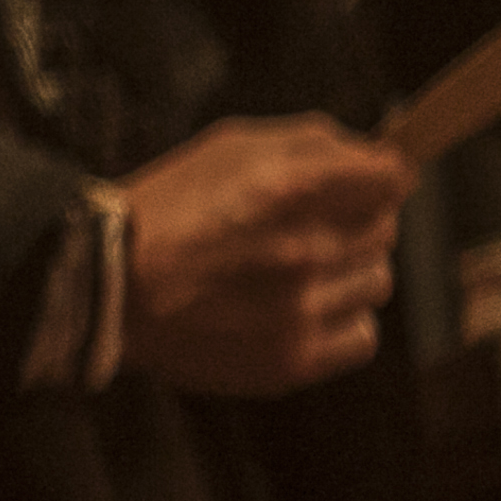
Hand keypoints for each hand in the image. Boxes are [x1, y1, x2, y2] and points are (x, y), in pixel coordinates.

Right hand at [115, 116, 413, 394]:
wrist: (109, 288)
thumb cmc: (165, 210)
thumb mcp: (229, 146)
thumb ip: (310, 142)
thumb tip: (374, 154)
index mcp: (288, 187)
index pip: (391, 175)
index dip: (382, 174)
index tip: (369, 181)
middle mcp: (304, 249)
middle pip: (385, 228)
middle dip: (356, 220)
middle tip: (312, 225)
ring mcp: (301, 309)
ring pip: (378, 281)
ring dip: (350, 271)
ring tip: (301, 271)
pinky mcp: (292, 358)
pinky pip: (362, 336)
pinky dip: (343, 321)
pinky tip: (303, 309)